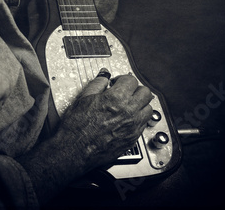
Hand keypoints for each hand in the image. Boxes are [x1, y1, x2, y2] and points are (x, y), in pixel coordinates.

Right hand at [18, 74, 152, 202]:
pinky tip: (126, 118)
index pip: (131, 80)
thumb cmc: (77, 126)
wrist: (76, 149)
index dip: (122, 79)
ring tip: (128, 105)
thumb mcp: (84, 98)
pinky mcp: (133, 138)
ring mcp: (133, 126)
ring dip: (140, 104)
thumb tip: (104, 75)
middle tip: (125, 92)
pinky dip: (138, 118)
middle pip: (145, 93)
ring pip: (149, 108)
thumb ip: (98, 83)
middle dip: (135, 89)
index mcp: (116, 98)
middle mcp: (128, 112)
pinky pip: (144, 123)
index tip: (116, 83)